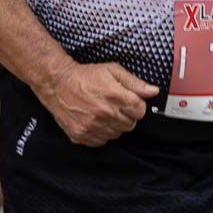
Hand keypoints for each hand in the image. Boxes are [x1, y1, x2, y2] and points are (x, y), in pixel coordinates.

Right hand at [43, 61, 159, 146]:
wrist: (58, 84)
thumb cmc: (86, 76)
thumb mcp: (112, 70)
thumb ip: (134, 82)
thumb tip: (153, 91)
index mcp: (114, 96)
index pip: (140, 111)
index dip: (136, 105)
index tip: (129, 101)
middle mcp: (104, 113)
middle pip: (130, 124)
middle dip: (126, 115)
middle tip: (115, 105)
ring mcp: (92, 126)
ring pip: (117, 134)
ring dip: (114, 125)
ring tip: (104, 112)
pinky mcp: (82, 135)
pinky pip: (102, 141)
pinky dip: (101, 133)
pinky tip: (95, 120)